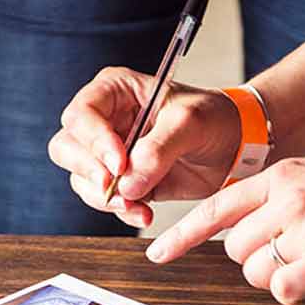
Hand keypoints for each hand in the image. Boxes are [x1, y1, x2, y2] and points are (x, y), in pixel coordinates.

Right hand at [48, 67, 242, 228]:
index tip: (120, 163)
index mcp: (115, 91)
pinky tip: (145, 213)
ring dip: (106, 198)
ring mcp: (108, 154)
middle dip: (89, 171)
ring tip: (138, 205)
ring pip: (81, 179)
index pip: (82, 114)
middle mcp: (104, 121)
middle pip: (67, 147)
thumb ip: (159, 148)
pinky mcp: (121, 181)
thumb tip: (128, 183)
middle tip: (115, 186)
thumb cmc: (215, 118)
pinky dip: (122, 210)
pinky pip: (104, 200)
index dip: (94, 141)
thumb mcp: (192, 122)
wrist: (237, 146)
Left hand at [146, 152, 304, 304]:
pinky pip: (284, 289)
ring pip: (256, 273)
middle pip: (236, 249)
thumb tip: (253, 225)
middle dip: (258, 261)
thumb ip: (285, 195)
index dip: (183, 234)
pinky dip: (299, 291)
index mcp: (284, 175)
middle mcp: (288, 199)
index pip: (217, 206)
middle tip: (298, 255)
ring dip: (280, 278)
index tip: (157, 254)